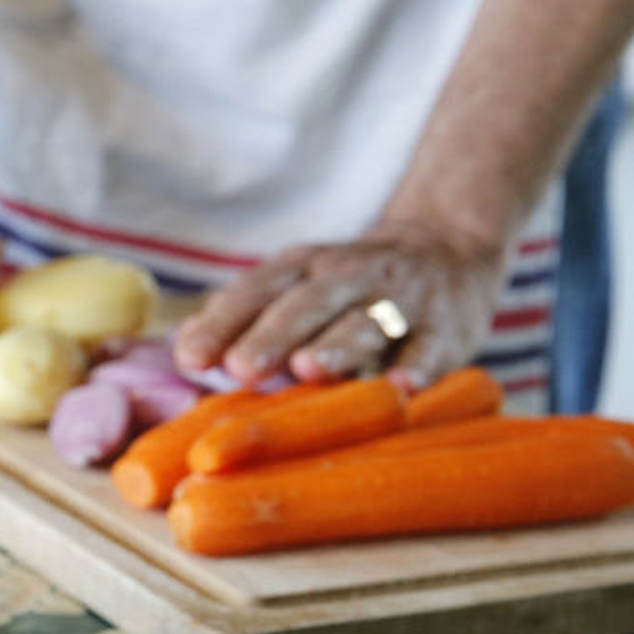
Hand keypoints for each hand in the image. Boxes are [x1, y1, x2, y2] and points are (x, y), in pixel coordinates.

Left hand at [171, 219, 505, 391]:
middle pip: (307, 303)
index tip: (190, 358)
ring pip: (368, 320)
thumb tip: (185, 349)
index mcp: (302, 266)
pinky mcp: (447, 325)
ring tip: (308, 370)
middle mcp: (349, 275)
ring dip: (338, 346)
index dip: (222, 322)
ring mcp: (401, 297)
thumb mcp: (296, 283)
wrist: (449, 246)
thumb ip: (244, 314)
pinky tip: (400, 387)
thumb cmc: (347, 287)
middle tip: (241, 369)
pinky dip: (418, 366)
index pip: (256, 289)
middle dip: (272, 335)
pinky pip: (430, 346)